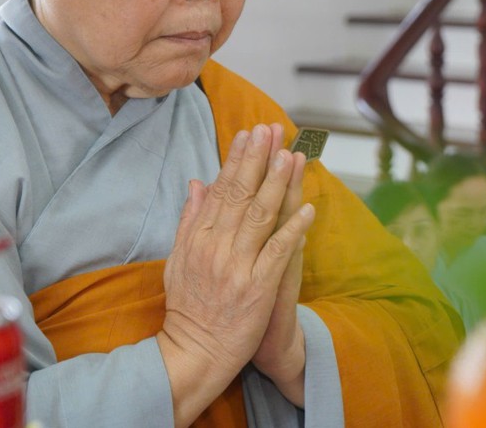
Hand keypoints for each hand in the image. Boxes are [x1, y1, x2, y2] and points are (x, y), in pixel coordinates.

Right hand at [157, 124, 314, 426]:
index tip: (250, 134)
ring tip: (292, 156)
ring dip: (278, 183)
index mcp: (198, 239)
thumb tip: (197, 182)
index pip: (220, 190)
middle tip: (272, 130)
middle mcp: (216, 247)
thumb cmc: (188, 308)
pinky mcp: (258, 288)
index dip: (237, 159)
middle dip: (259, 159)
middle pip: (241, 194)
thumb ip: (189, 220)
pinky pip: (278, 252)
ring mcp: (237, 267)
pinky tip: (308, 208)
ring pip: (261, 216)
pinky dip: (293, 228)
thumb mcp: (177, 260)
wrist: (193, 354)